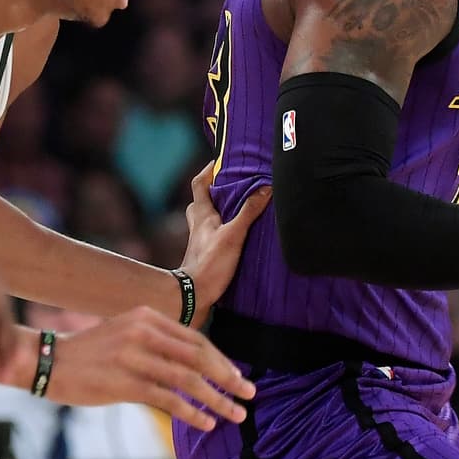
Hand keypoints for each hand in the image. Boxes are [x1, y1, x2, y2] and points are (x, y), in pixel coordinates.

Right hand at [48, 305, 255, 430]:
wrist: (48, 361)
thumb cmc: (91, 352)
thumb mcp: (126, 332)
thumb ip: (157, 341)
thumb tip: (194, 363)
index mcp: (148, 316)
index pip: (196, 339)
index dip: (221, 360)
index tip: (237, 377)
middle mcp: (145, 332)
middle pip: (199, 357)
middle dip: (228, 377)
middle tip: (249, 394)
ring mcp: (135, 356)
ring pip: (188, 380)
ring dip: (217, 399)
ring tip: (235, 414)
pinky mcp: (125, 382)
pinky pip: (168, 399)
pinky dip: (192, 411)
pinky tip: (206, 422)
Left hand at [179, 162, 270, 321]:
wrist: (193, 296)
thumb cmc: (210, 264)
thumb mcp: (234, 235)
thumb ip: (249, 212)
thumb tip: (265, 189)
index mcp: (202, 215)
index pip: (199, 184)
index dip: (208, 171)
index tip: (220, 162)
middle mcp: (198, 225)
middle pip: (201, 201)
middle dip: (214, 191)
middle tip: (231, 185)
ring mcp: (200, 241)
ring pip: (206, 219)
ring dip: (219, 212)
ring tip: (237, 209)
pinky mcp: (205, 255)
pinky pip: (213, 235)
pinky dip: (223, 230)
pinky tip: (237, 236)